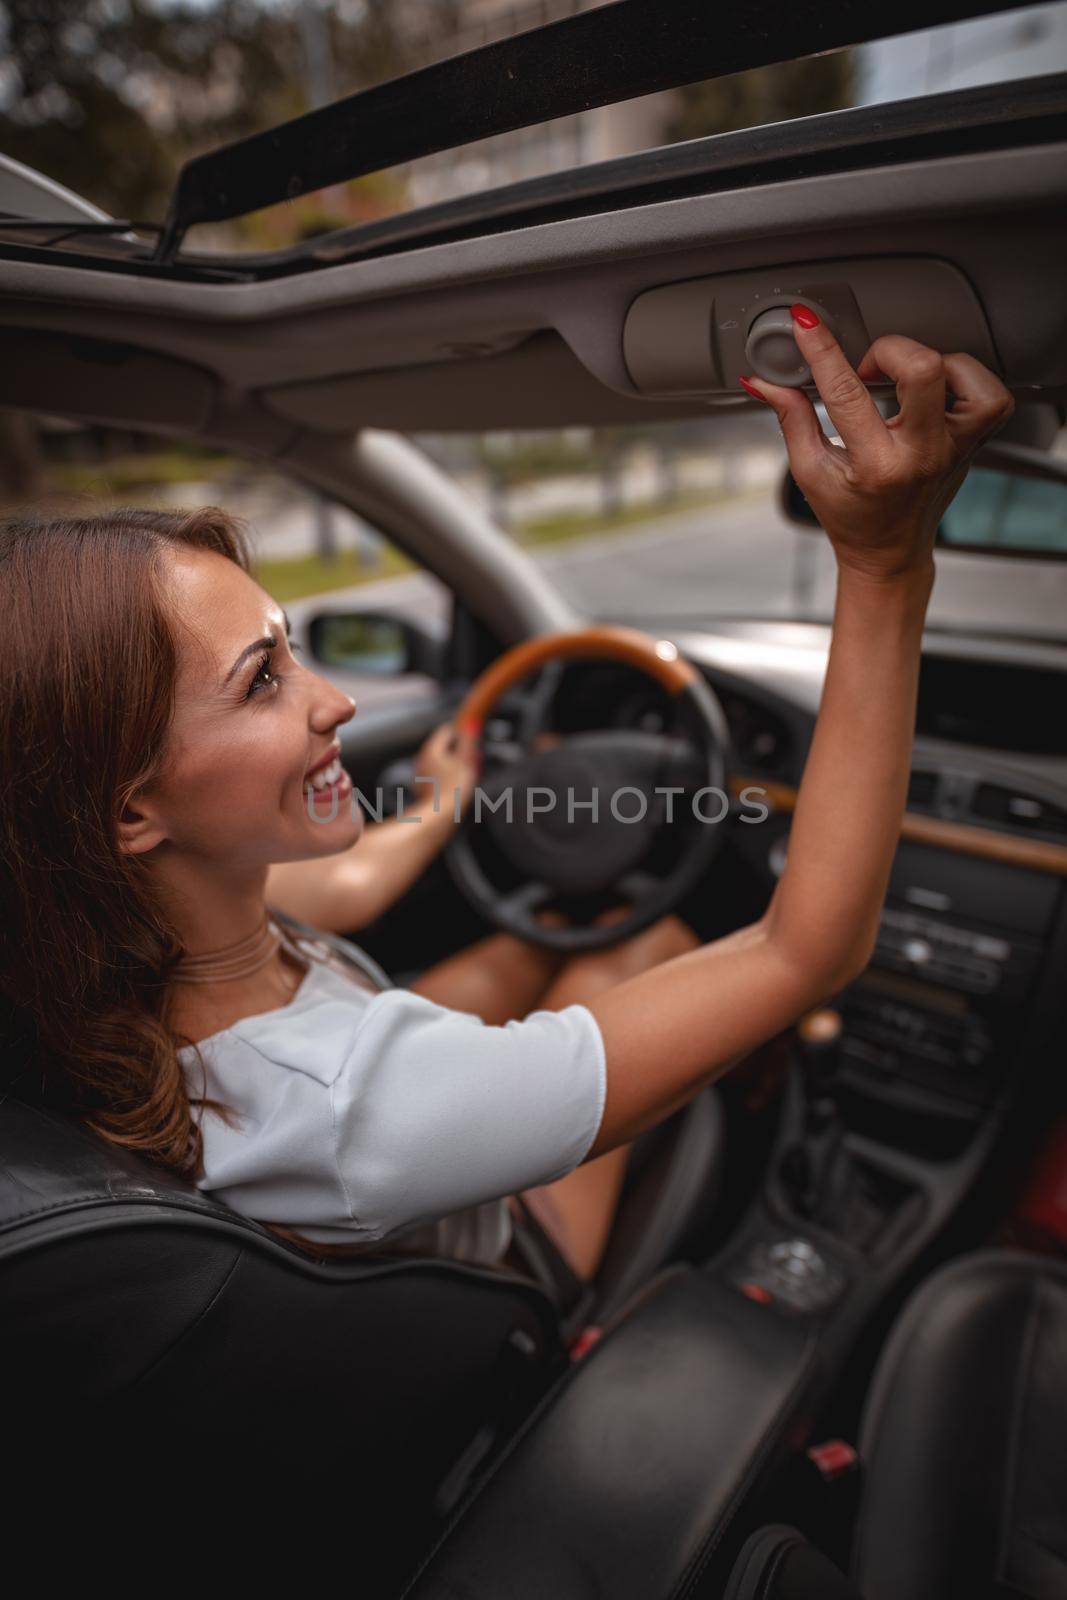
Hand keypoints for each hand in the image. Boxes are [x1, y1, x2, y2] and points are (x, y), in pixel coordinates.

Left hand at [412, 722, 478, 816]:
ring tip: (464, 775)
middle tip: (470, 760)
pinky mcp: (421, 785)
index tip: (471, 743)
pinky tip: (453, 785)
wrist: (441, 813)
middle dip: (456, 750)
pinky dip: (444, 775)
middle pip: (441, 746)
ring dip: (451, 763)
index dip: (461, 734)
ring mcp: (420, 772)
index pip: (446, 730)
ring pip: (438, 760)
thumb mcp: (466, 760)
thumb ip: (468, 741)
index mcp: (432, 749)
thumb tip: (469, 728)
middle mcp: (422, 758)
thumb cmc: (456, 787)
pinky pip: (434, 774)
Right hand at [742, 309, 1013, 581]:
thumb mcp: (810, 472)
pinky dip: (967, 378)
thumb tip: (764, 381)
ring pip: (964, 375)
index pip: (846, 392)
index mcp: (877, 467)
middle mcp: (923, 455)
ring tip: (905, 380)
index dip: (822, 351)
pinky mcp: (974, 443)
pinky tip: (939, 388)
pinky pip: (992, 396)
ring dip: (931, 362)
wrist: (890, 551)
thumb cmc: (851, 517)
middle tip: (868, 369)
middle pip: (923, 370)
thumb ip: (791, 420)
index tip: (806, 326)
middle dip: (887, 352)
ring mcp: (956, 448)